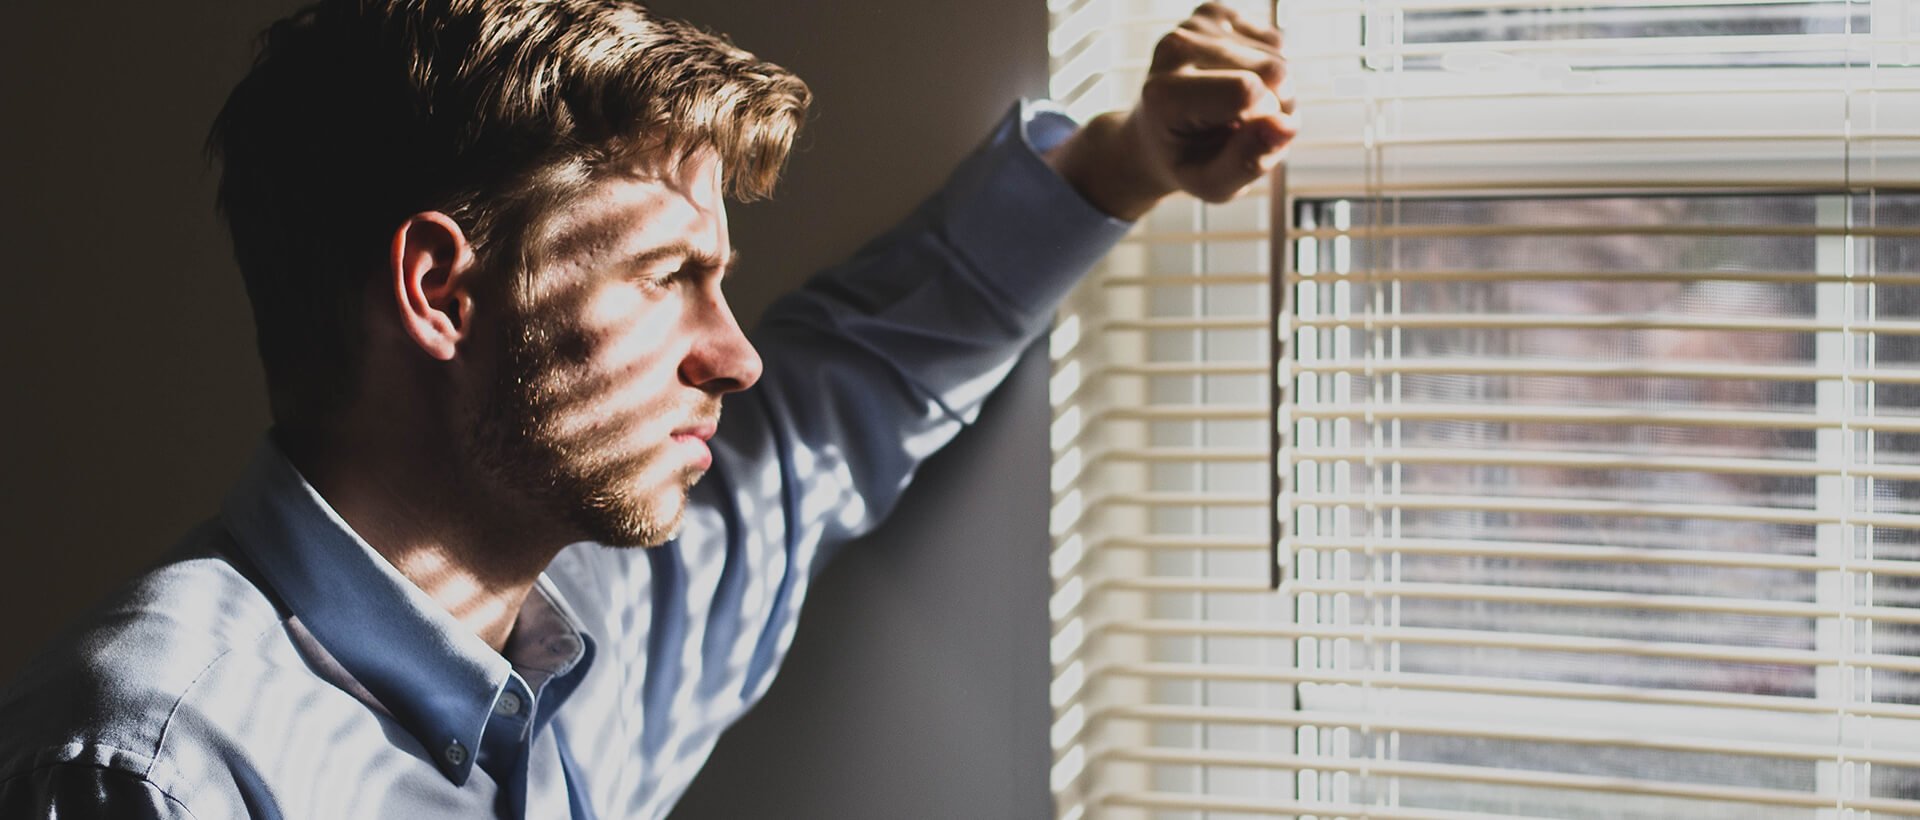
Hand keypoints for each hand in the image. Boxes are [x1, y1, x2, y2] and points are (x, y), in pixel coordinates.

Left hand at [1047, 3, 1295, 219]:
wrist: (1155, 136)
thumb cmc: (1185, 161)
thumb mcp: (1211, 184)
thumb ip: (1246, 163)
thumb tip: (1285, 125)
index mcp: (1165, 94)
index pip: (1248, 91)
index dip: (1266, 121)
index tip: (1245, 139)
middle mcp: (1174, 48)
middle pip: (1273, 70)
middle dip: (1277, 106)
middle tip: (1246, 129)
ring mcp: (1193, 25)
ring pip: (1278, 56)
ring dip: (1274, 92)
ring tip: (1240, 111)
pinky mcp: (1212, 13)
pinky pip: (1274, 40)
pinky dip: (1268, 69)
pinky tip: (1241, 83)